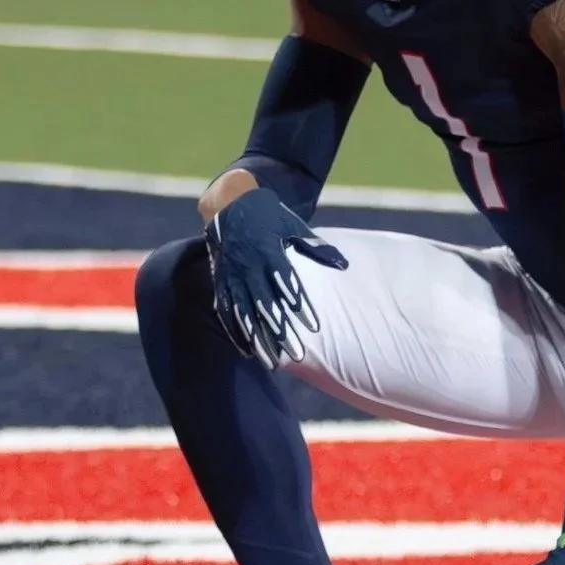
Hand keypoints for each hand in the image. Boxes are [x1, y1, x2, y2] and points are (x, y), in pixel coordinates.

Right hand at [204, 186, 345, 367]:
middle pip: (265, 305)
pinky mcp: (222, 282)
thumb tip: (342, 264)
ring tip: (271, 361)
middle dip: (279, 332)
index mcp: (268, 252)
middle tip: (295, 356)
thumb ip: (316, 246)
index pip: (287, 284)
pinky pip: (226, 310)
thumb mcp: (292, 224)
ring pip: (245, 313)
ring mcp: (233, 276)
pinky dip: (236, 331)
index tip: (313, 327)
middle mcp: (249, 267)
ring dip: (257, 339)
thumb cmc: (267, 215)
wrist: (228, 203)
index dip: (300, 306)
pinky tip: (246, 350)